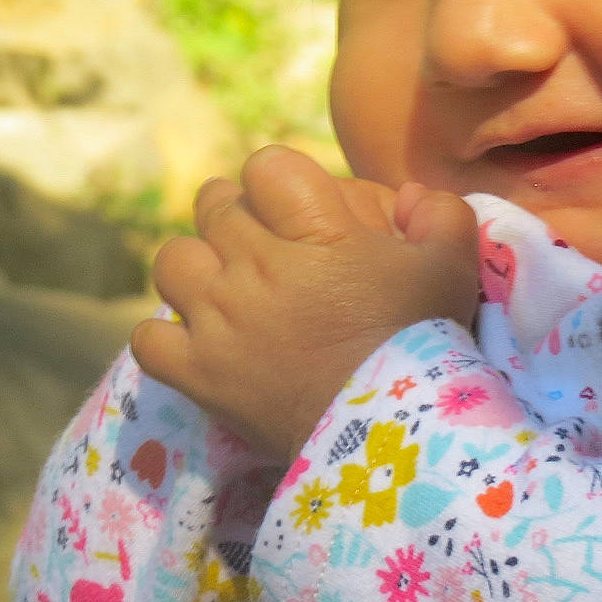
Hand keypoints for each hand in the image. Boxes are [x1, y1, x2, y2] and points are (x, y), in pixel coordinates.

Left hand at [131, 147, 479, 459]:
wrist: (392, 436)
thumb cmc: (424, 343)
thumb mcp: (453, 267)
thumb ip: (441, 213)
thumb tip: (411, 194)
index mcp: (313, 230)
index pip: (266, 165)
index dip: (282, 180)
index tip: (301, 208)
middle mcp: (255, 266)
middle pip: (214, 204)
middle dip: (239, 215)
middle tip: (267, 246)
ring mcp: (219, 320)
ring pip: (172, 260)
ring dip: (197, 268)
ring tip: (227, 289)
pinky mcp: (198, 374)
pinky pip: (148, 336)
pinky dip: (166, 337)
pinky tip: (201, 341)